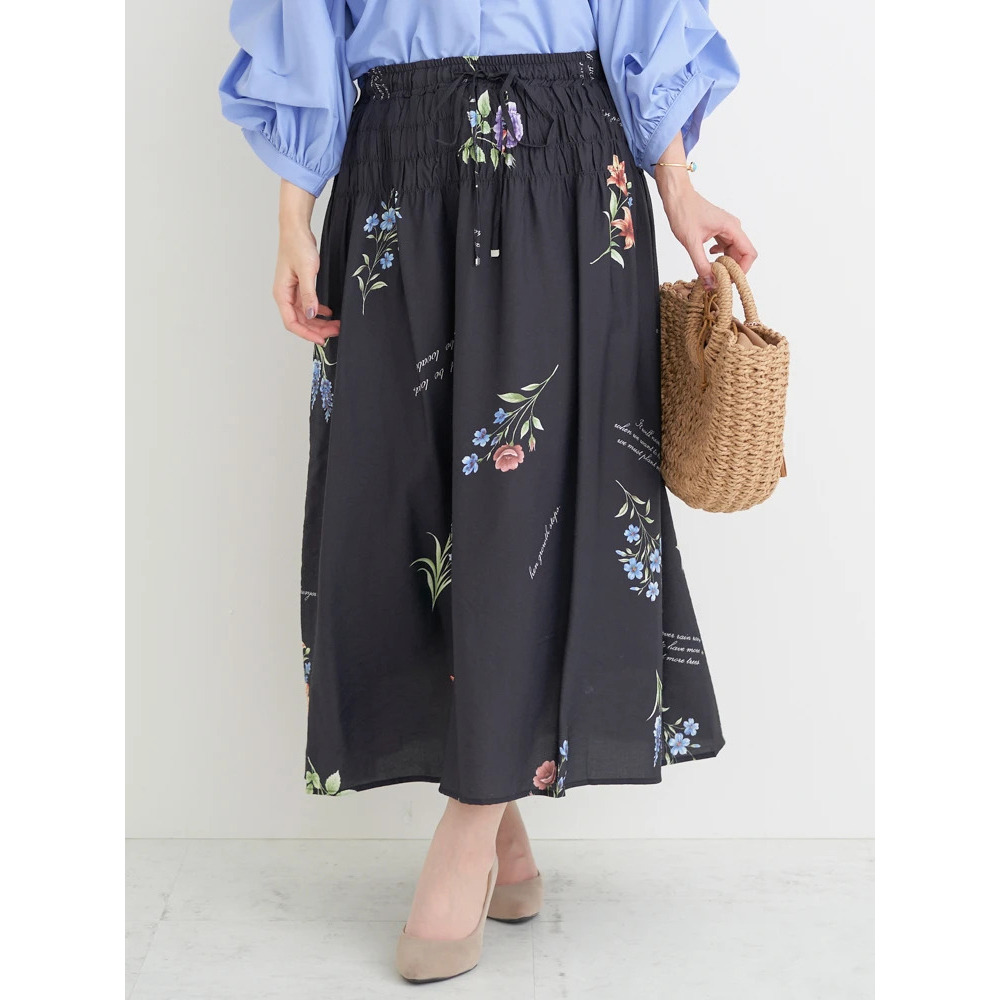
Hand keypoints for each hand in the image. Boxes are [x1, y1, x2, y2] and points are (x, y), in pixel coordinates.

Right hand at [274, 180, 339, 344]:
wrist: (296, 228)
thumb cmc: (297, 245)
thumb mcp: (307, 271)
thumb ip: (309, 294)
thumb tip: (311, 314)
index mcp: (281, 293)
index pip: (292, 322)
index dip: (307, 334)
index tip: (322, 339)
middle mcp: (284, 294)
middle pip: (299, 321)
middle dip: (317, 329)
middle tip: (336, 331)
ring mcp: (291, 290)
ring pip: (304, 314)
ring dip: (319, 322)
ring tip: (336, 324)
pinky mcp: (299, 285)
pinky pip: (307, 304)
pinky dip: (318, 311)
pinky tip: (329, 313)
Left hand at [656, 171, 755, 286]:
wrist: (676, 196)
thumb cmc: (684, 212)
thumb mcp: (691, 242)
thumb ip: (701, 264)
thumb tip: (710, 282)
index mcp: (731, 227)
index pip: (749, 253)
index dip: (742, 270)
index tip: (729, 280)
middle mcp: (732, 227)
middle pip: (741, 254)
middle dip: (731, 269)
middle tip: (716, 280)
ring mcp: (726, 229)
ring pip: (732, 252)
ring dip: (723, 264)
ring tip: (711, 272)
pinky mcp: (718, 230)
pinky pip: (725, 247)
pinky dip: (718, 257)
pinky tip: (708, 258)